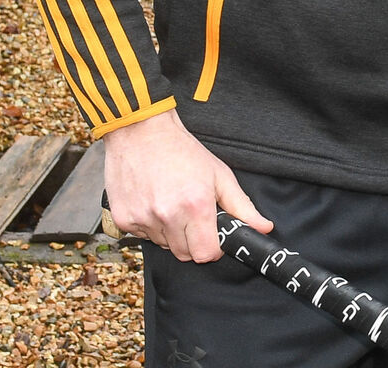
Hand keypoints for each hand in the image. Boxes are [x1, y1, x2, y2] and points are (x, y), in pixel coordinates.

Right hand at [103, 108, 273, 262]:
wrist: (142, 131)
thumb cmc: (182, 150)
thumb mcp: (219, 174)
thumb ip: (242, 206)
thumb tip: (264, 228)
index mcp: (196, 205)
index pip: (206, 254)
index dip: (213, 248)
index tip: (213, 236)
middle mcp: (168, 216)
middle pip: (185, 254)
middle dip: (193, 241)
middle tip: (193, 214)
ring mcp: (143, 219)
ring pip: (164, 245)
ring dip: (171, 232)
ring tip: (171, 202)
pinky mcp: (123, 220)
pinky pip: (143, 236)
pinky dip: (151, 225)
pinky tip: (153, 201)